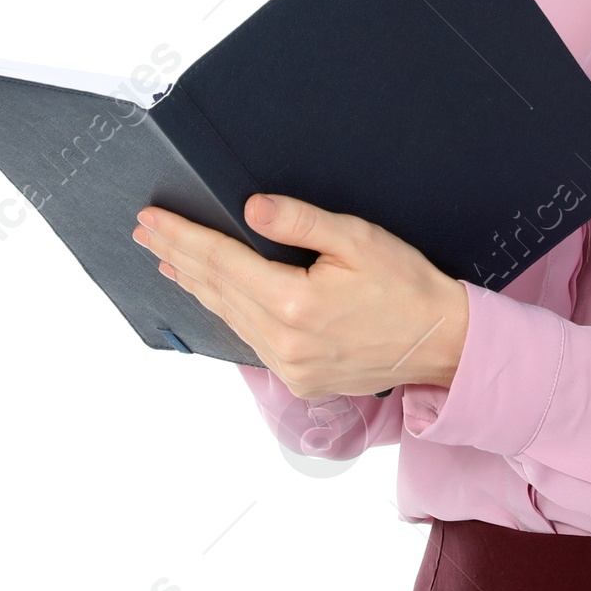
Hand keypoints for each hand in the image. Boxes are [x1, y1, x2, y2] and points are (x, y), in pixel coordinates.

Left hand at [132, 193, 469, 397]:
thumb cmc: (407, 286)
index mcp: (294, 303)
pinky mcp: (298, 380)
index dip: (182, 236)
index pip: (220, 261)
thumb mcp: (359, 239)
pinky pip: (250, 339)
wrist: (443, 343)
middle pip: (215, 289)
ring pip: (228, 317)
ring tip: (169, 260)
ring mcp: (289, 367)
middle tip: (147, 232)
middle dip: (178, 255)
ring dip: (196, 284)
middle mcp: (284, 342)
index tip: (152, 219)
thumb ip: (300, 222)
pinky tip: (215, 296)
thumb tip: (249, 210)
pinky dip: (227, 312)